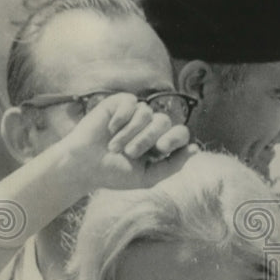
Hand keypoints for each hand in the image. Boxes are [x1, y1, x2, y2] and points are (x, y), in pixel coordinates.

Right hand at [54, 93, 194, 194]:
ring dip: (130, 133)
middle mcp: (150, 126)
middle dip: (147, 139)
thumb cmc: (114, 173)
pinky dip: (121, 118)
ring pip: (147, 113)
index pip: (180, 133)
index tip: (160, 149)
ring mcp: (135, 113)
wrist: (84, 166)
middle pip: (164, 121)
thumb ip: (173, 165)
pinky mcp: (119, 103)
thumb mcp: (148, 176)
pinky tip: (109, 129)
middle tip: (130, 153)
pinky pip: (131, 102)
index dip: (174, 138)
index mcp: (160, 143)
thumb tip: (196, 148)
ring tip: (114, 146)